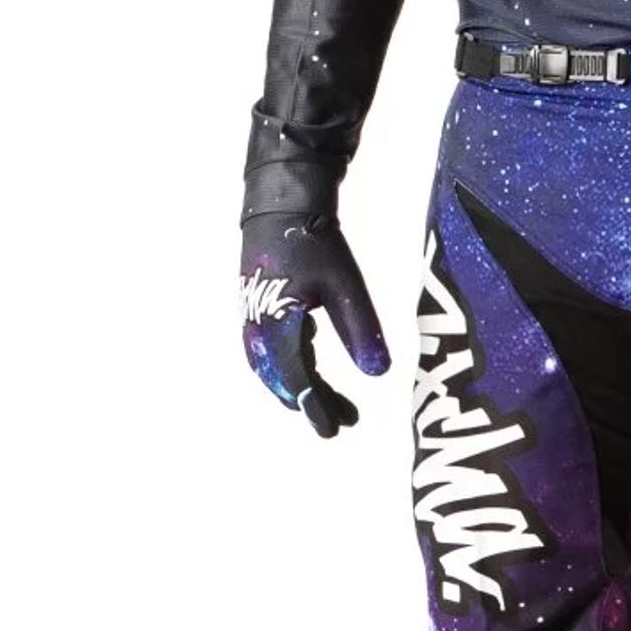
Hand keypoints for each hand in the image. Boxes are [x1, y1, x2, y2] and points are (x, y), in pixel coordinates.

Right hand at [238, 212, 390, 437]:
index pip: (298, 380)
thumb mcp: (346, 287)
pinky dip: (289, 367)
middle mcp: (258, 327)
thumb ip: (361, 332)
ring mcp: (252, 317)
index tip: (335, 429)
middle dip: (311, 403)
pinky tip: (309, 367)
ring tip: (328, 403)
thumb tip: (378, 374)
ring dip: (298, 388)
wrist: (280, 201)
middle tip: (343, 421)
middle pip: (283, 380)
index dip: (317, 407)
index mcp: (278, 325)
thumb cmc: (313, 240)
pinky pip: (268, 351)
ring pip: (272, 368)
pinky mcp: (255, 307)